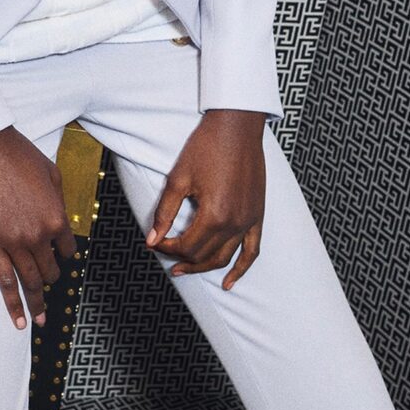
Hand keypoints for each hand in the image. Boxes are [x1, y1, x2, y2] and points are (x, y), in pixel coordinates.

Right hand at [0, 124, 74, 330]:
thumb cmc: (16, 154)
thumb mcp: (52, 173)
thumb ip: (59, 201)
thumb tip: (59, 216)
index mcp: (57, 218)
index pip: (67, 250)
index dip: (63, 254)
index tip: (58, 256)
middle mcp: (39, 235)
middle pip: (50, 269)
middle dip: (50, 276)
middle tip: (46, 284)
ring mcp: (15, 243)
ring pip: (31, 281)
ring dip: (37, 301)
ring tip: (41, 317)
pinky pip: (5, 283)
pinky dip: (13, 306)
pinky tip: (19, 322)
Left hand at [145, 108, 266, 289]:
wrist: (236, 126)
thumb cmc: (206, 147)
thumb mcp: (178, 179)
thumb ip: (165, 212)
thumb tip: (151, 239)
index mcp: (214, 215)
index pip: (187, 246)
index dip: (167, 247)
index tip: (154, 240)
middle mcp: (235, 223)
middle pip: (204, 255)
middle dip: (181, 258)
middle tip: (165, 255)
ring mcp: (249, 221)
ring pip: (226, 257)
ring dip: (204, 267)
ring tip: (185, 270)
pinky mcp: (258, 215)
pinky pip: (252, 251)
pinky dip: (241, 269)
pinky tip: (228, 283)